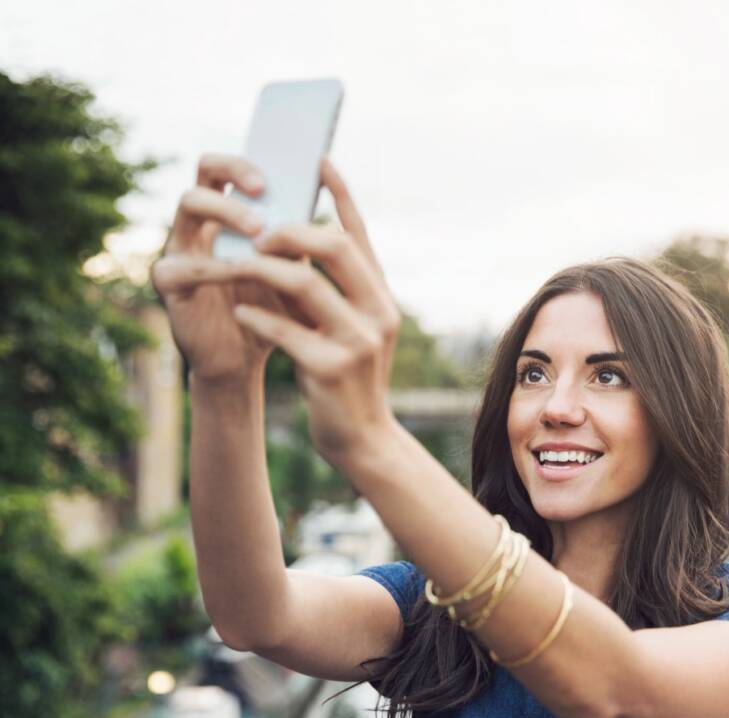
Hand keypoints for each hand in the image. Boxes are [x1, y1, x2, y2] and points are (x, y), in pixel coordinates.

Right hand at [150, 154, 315, 382]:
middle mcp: (200, 222)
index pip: (233, 167)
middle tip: (263, 187)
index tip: (285, 168)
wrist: (245, 360)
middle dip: (235, 169)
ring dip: (227, 210)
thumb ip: (301, 237)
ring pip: (190, 202)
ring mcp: (179, 247)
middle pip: (205, 169)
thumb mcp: (293, 268)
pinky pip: (187, 262)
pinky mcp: (168, 280)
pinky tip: (243, 269)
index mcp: (228, 214)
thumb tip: (332, 197)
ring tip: (259, 229)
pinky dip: (219, 265)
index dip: (256, 159)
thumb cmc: (271, 309)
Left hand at [172, 157, 402, 461]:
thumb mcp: (350, 329)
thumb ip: (330, 292)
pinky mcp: (331, 369)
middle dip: (291, 230)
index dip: (341, 195)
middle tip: (258, 230)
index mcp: (381, 297)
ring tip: (239, 266)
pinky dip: (258, 317)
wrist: (364, 439)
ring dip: (263, 269)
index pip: (361, 235)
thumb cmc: (347, 380)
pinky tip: (240, 312)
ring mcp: (357, 341)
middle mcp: (378, 312)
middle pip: (335, 247)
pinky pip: (285, 330)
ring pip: (305, 283)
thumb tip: (289, 247)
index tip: (319, 160)